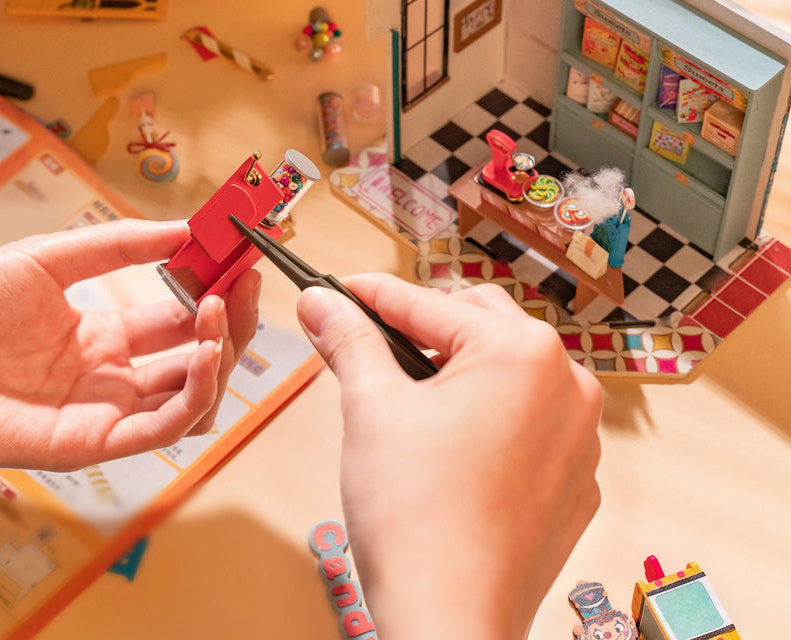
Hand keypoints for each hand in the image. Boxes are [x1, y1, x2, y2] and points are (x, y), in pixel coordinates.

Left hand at [0, 219, 259, 470]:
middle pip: (199, 359)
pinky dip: (197, 391)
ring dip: (220, 357)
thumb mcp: (49, 259)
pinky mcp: (95, 443)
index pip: (181, 320)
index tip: (239, 260)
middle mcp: (117, 378)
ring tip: (219, 312)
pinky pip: (166, 427)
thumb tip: (185, 228)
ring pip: (195, 398)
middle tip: (245, 282)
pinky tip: (203, 351)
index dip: (215, 291)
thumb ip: (119, 244)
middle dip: (231, 321)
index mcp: (107, 337)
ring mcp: (109, 412)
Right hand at [297, 274, 601, 639]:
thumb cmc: (415, 516)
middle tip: (373, 343)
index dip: (373, 295)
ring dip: (459, 370)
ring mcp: (579, 435)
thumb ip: (349, 340)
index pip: (429, 304)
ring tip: (411, 395)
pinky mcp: (575, 479)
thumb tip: (320, 303)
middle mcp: (566, 384)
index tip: (338, 292)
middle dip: (423, 328)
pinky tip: (452, 444)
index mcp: (522, 353)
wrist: (450, 622)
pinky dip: (491, 416)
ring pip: (508, 372)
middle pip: (479, 325)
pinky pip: (530, 421)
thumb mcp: (371, 407)